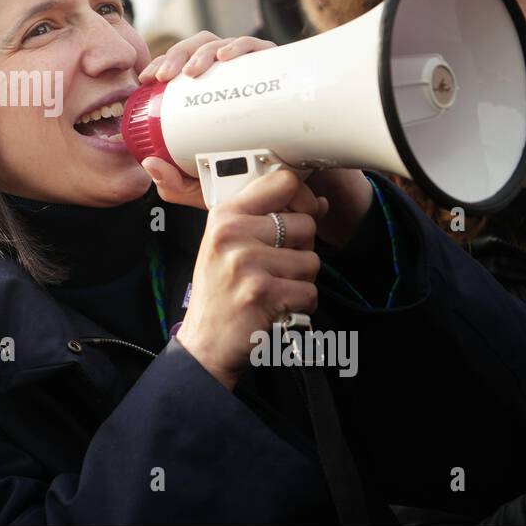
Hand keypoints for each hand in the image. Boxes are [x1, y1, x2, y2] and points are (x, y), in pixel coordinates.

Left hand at [140, 34, 283, 209]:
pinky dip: (239, 46)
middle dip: (174, 56)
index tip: (147, 79)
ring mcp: (251, 70)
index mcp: (208, 91)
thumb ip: (172, 183)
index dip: (161, 65)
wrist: (288, 186)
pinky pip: (257, 47)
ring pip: (220, 45)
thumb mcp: (201, 184)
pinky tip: (225, 56)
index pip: (179, 67)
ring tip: (191, 71)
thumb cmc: (244, 176)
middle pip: (196, 50)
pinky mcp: (277, 68)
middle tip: (164, 77)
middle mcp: (227, 76)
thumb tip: (149, 165)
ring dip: (201, 51)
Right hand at [176, 170, 322, 389]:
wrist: (205, 343)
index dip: (302, 198)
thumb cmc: (220, 293)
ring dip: (300, 280)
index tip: (299, 213)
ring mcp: (247, 263)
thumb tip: (320, 204)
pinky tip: (277, 307)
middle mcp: (232, 234)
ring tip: (273, 288)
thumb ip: (266, 219)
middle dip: (300, 250)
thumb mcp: (228, 245)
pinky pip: (310, 291)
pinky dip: (300, 305)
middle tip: (274, 267)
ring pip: (311, 260)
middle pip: (305, 224)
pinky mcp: (263, 293)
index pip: (283, 182)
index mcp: (224, 216)